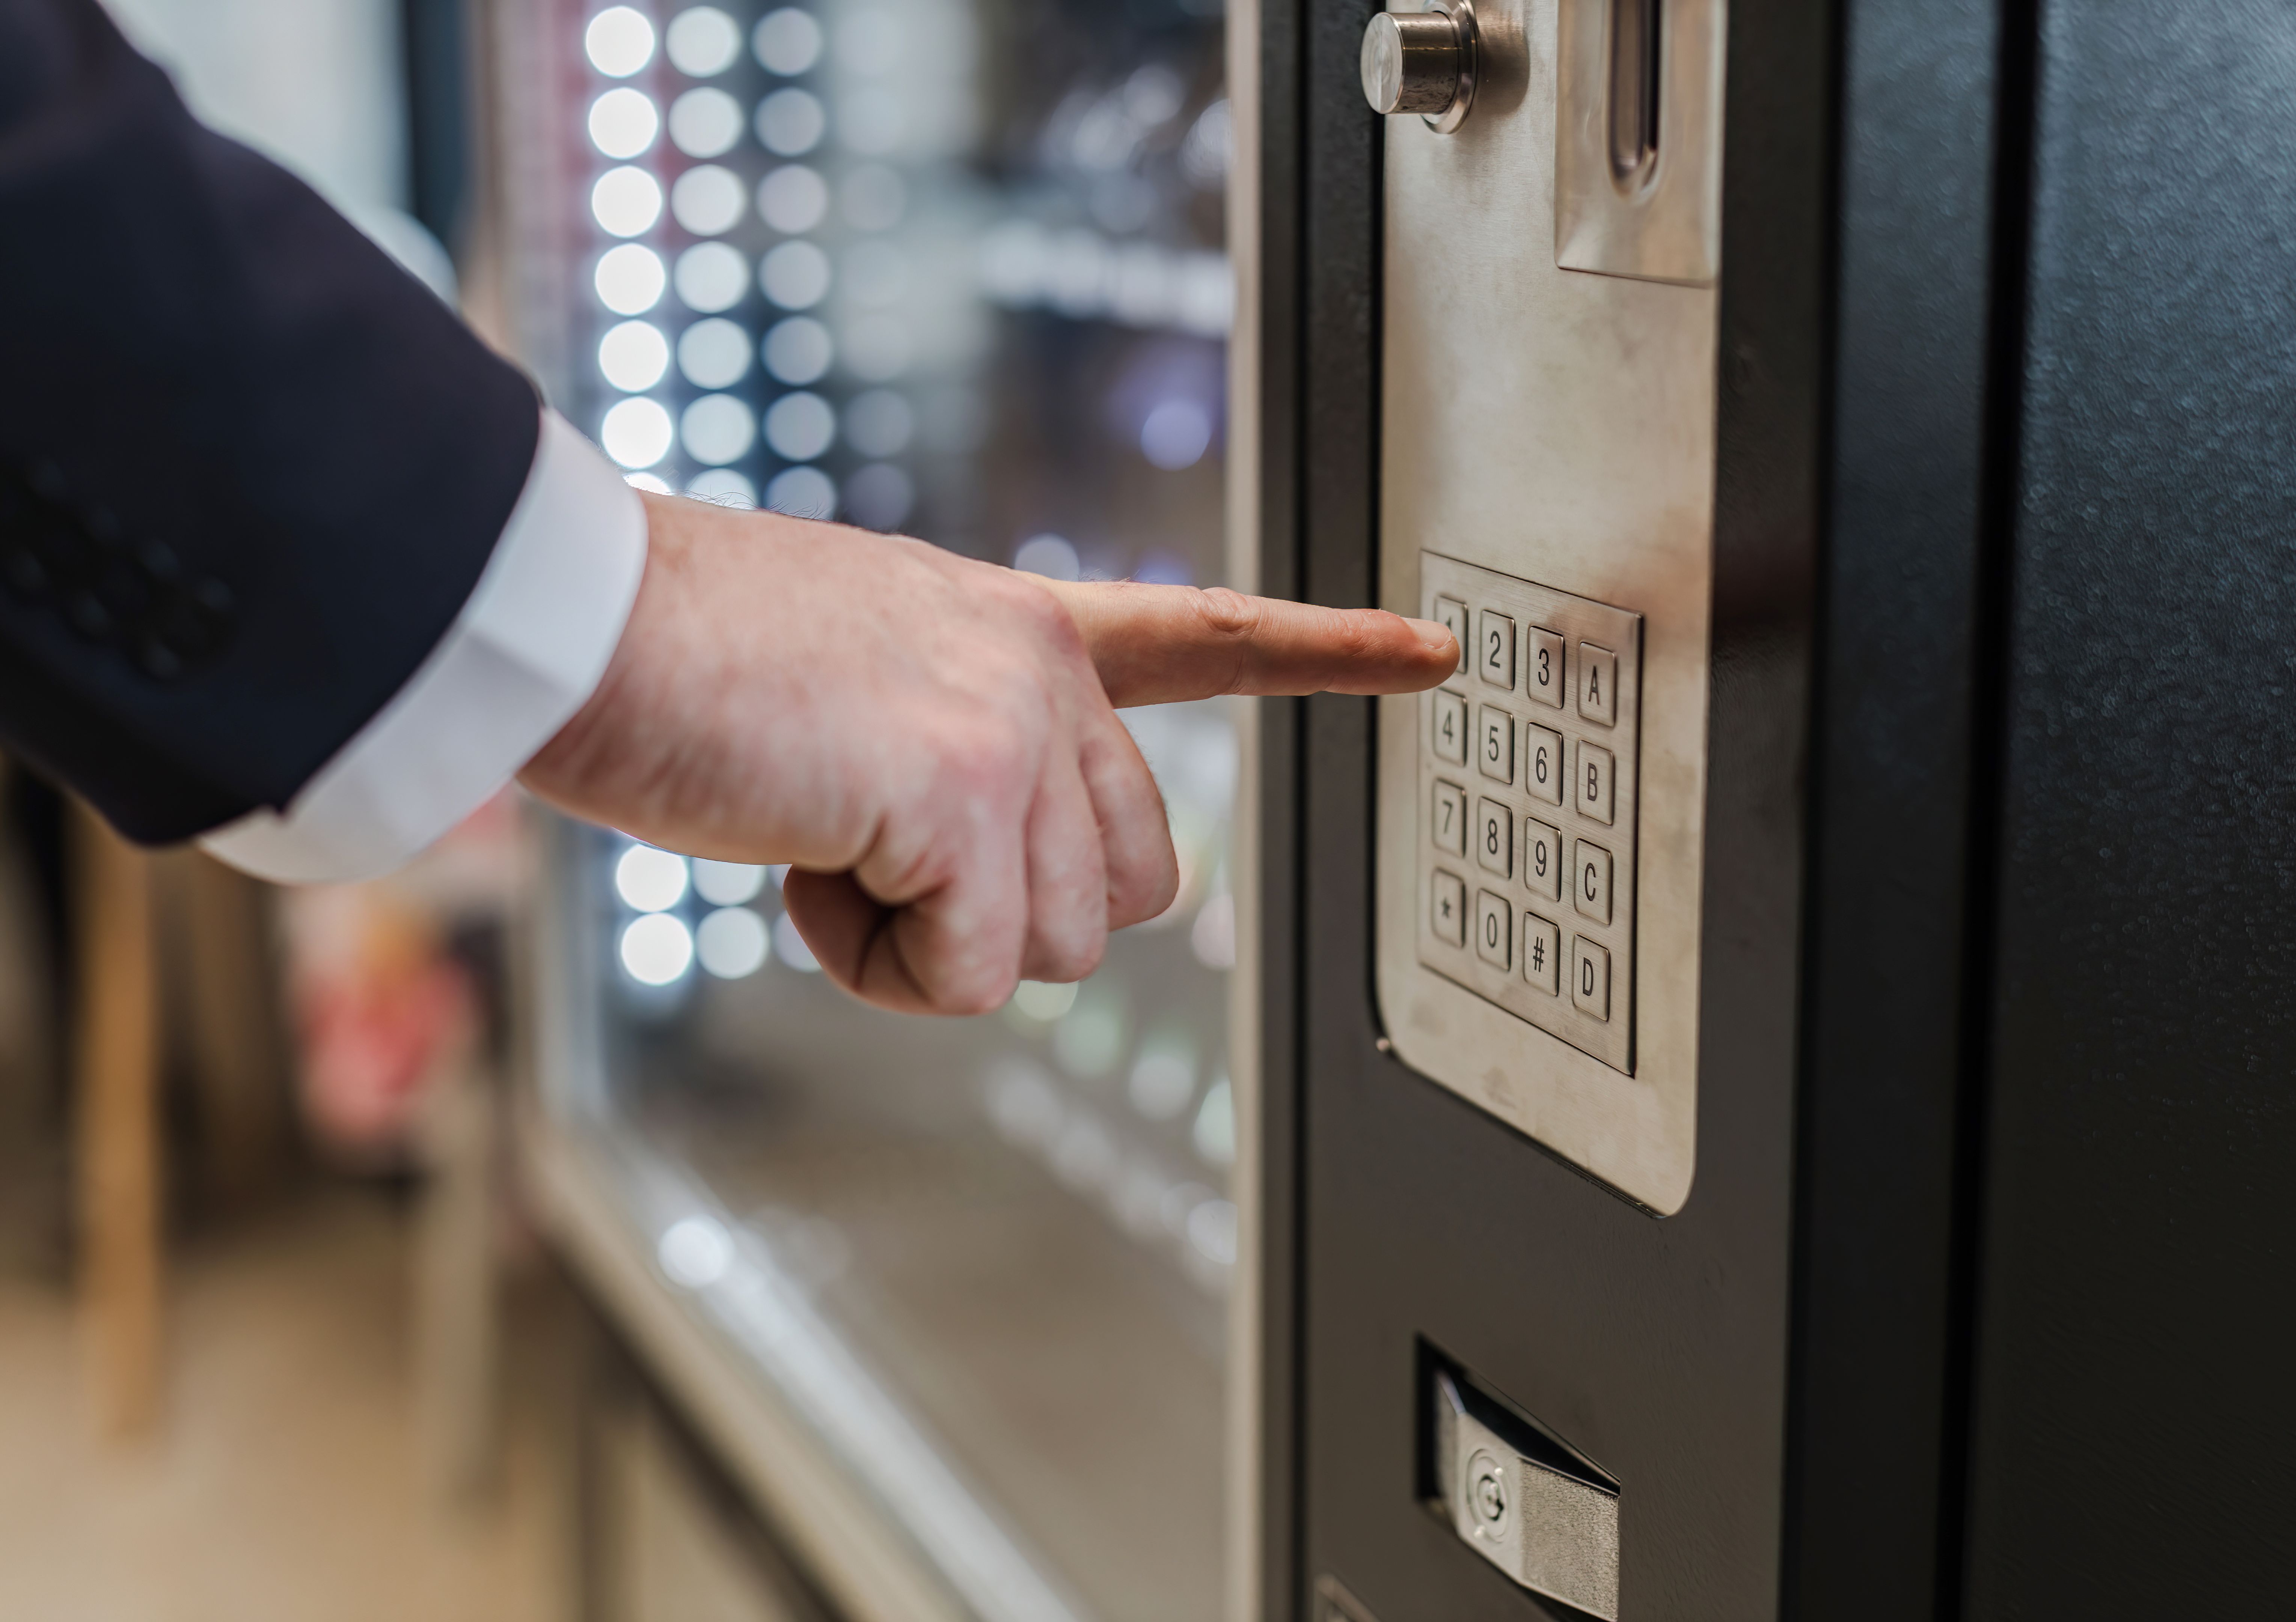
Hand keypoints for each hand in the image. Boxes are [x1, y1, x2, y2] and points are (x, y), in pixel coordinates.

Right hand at [519, 495, 1455, 1013]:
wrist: (586, 619)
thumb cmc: (688, 656)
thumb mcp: (863, 675)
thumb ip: (956, 746)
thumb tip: (974, 865)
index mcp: (1021, 628)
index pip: (1206, 635)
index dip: (1328, 652)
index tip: (1434, 654)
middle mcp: (1043, 675)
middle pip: (1128, 882)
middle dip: (1011, 907)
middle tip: (881, 845)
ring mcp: (1013, 736)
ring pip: (1052, 945)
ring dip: (927, 933)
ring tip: (821, 834)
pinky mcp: (960, 804)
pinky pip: (965, 977)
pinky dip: (876, 963)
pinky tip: (804, 861)